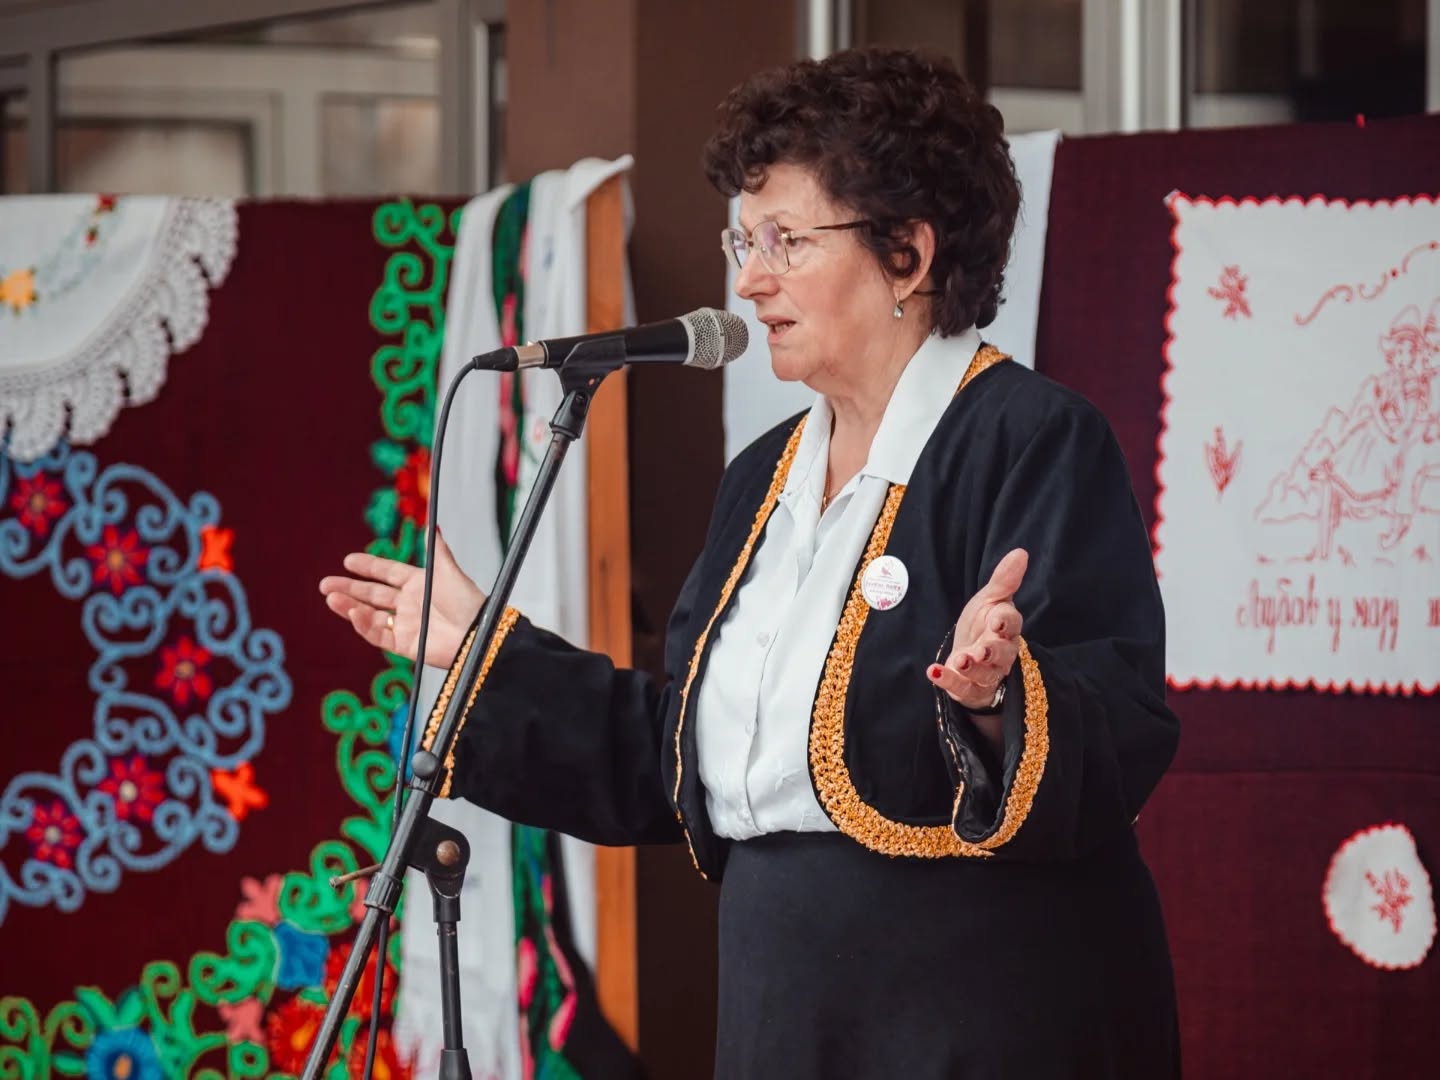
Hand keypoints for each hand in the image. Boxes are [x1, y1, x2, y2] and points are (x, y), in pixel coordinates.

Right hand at [318, 530, 485, 667]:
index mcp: (419, 584)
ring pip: (370, 614)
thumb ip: (437, 549)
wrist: (477, 635)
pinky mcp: (405, 644)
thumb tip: (432, 524)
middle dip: (349, 588)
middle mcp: (410, 604)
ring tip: (331, 597)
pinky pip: (379, 634)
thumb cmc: (468, 603)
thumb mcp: (449, 571)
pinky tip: (352, 613)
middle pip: (373, 594)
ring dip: (350, 605)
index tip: (348, 561)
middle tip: (326, 583)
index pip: (388, 573)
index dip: (368, 567)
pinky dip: (364, 624)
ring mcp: (406, 624)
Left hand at [927, 548, 1026, 711]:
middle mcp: (1001, 654)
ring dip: (972, 668)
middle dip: (992, 652)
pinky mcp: (971, 690)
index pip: (1011, 624)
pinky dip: (948, 681)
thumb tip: (1020, 552)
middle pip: (1002, 654)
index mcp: (1006, 628)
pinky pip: (963, 688)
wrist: (968, 659)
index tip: (997, 620)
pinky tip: (934, 671)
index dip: (1005, 622)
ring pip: (985, 674)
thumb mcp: (989, 600)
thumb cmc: (982, 626)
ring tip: (960, 660)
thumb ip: (1004, 580)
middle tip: (982, 649)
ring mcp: (987, 674)